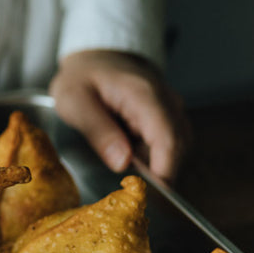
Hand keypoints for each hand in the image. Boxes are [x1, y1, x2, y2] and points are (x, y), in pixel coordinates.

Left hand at [49, 50, 190, 183]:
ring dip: (155, 165)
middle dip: (160, 174)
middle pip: (178, 148)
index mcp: (144, 95)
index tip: (149, 195)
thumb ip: (98, 130)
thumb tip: (122, 163)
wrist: (95, 57)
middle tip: (132, 191)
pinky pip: (169, 144)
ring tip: (126, 169)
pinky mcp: (168, 118)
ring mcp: (171, 109)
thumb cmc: (82, 77)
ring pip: (176, 149)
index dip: (163, 172)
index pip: (168, 140)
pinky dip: (153, 157)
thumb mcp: (74, 100)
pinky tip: (130, 157)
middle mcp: (167, 101)